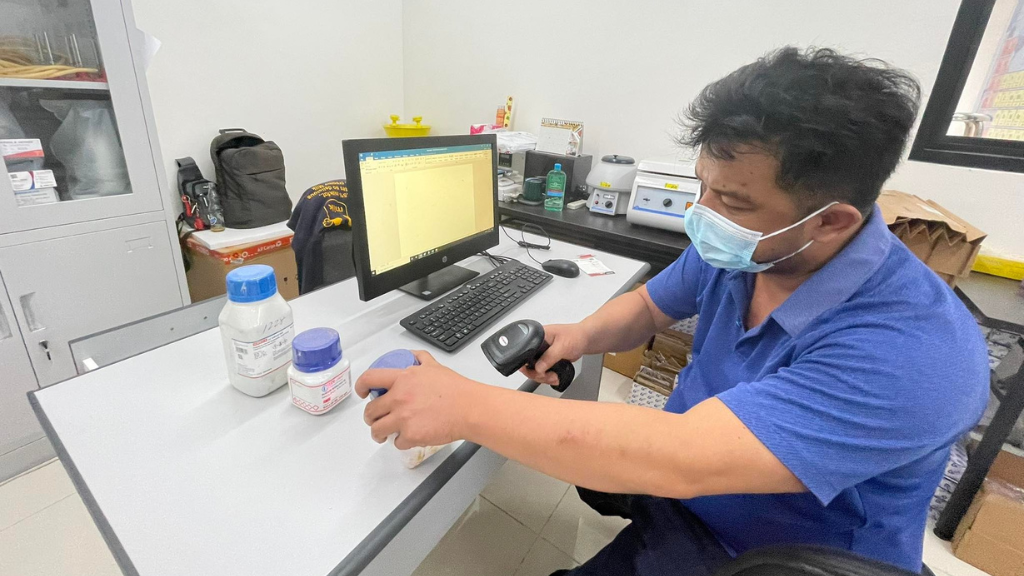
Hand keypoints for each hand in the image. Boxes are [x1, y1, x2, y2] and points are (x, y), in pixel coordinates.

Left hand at [355, 350, 478, 449]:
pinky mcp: (411, 435)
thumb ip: (420, 359)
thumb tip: (410, 356)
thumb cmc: (456, 389)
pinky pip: (397, 442)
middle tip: (375, 419)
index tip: (362, 393)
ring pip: (377, 430)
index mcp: (402, 379)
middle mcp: (399, 398)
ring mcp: (404, 418)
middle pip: (371, 411)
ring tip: (383, 434)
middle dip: (370, 417)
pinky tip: (407, 439)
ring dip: (378, 433)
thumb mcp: (435, 366)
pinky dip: (400, 442)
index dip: (360, 386)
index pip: (370, 378)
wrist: (469, 409)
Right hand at [520, 323, 588, 385]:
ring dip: (544, 378)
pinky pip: (543, 372)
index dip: (528, 365)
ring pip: (535, 371)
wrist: (585, 340)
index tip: (537, 371)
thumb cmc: (576, 336)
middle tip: (548, 376)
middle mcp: (538, 345)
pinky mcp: (548, 360)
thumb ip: (549, 357)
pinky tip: (555, 377)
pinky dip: (548, 377)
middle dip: (538, 374)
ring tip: (554, 377)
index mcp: (538, 336)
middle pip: (528, 364)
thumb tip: (538, 368)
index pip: (525, 352)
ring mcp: (543, 354)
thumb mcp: (562, 346)